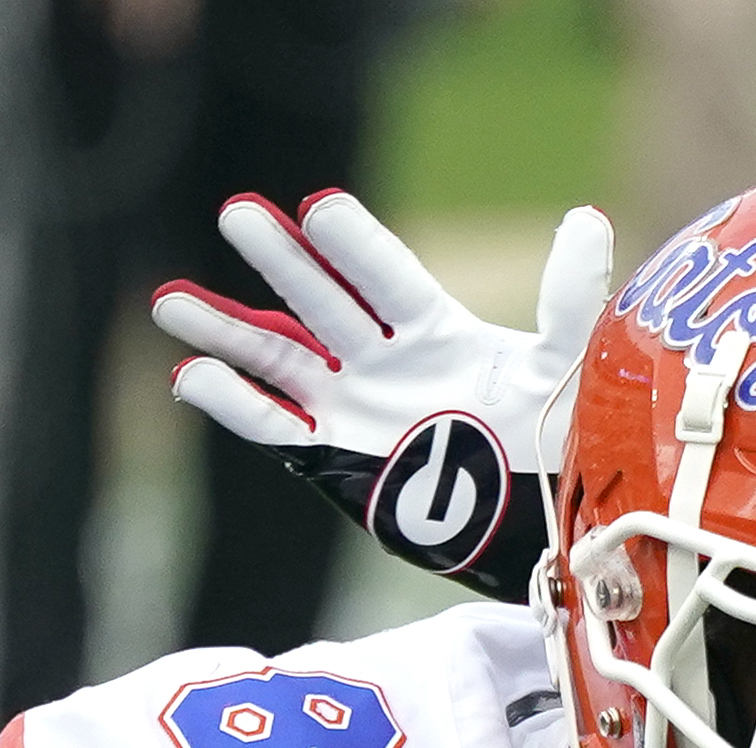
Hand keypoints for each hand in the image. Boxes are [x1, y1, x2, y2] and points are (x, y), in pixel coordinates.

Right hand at [152, 190, 610, 601]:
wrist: (543, 531)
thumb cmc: (559, 443)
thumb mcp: (565, 367)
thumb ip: (568, 298)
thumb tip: (587, 218)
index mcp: (437, 330)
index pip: (386, 278)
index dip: (354, 245)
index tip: (319, 208)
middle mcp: (385, 360)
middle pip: (321, 302)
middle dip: (280, 261)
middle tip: (237, 214)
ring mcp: (353, 407)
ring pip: (278, 358)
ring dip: (226, 329)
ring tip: (168, 301)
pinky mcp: (334, 458)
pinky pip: (272, 426)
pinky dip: (232, 403)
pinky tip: (188, 376)